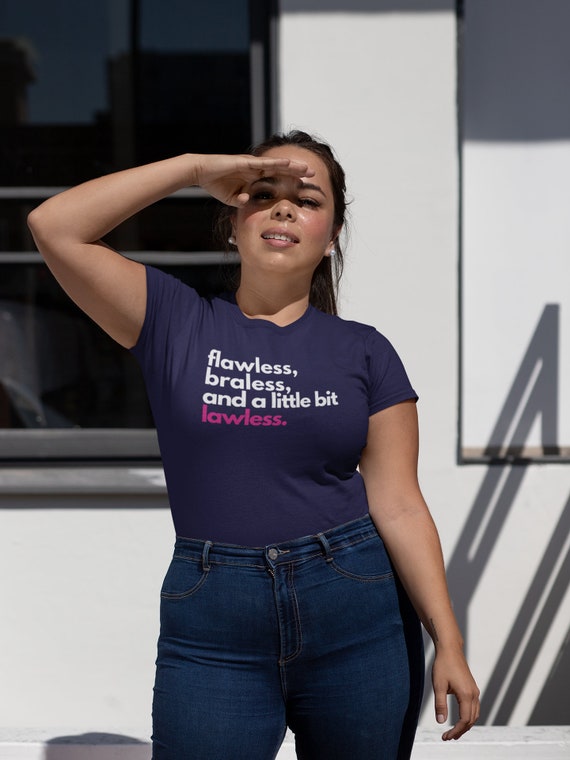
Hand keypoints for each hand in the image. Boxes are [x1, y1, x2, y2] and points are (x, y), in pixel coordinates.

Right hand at [193, 153, 314, 206]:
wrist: (201, 173)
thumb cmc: (215, 184)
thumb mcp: (232, 198)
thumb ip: (242, 201)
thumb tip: (249, 203)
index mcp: (254, 177)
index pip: (277, 179)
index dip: (290, 181)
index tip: (304, 185)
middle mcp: (256, 169)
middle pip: (281, 170)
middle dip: (297, 172)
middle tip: (313, 174)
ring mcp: (252, 165)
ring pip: (276, 165)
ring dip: (291, 166)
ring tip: (306, 168)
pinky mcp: (245, 163)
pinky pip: (264, 163)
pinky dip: (276, 163)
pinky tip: (288, 163)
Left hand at [432, 647, 479, 740]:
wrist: (450, 649)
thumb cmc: (443, 665)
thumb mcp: (438, 685)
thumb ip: (440, 704)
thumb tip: (441, 722)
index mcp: (466, 695)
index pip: (464, 720)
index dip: (455, 731)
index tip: (445, 737)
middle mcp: (474, 694)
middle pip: (471, 720)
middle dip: (460, 731)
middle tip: (448, 737)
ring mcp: (474, 691)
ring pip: (474, 714)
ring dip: (465, 725)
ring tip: (454, 732)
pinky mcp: (472, 688)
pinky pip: (474, 707)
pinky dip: (468, 716)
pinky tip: (460, 719)